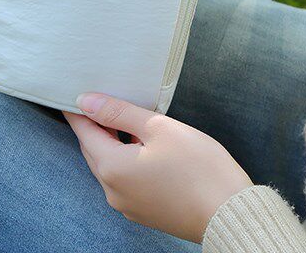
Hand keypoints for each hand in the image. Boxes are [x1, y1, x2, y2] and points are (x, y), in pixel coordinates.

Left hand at [64, 93, 251, 242]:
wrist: (229, 213)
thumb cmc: (198, 166)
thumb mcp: (158, 127)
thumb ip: (119, 112)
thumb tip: (85, 101)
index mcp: (112, 168)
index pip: (83, 131)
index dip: (78, 110)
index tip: (76, 91)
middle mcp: (113, 191)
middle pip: (93, 150)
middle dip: (94, 124)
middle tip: (99, 97)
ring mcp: (128, 205)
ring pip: (108, 165)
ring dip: (110, 141)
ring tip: (123, 115)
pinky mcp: (144, 211)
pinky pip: (123, 179)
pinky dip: (124, 158)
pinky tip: (140, 143)